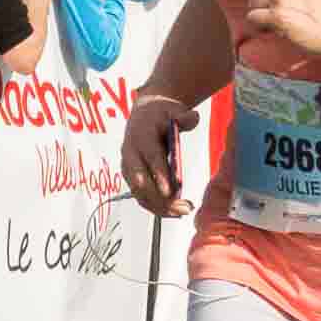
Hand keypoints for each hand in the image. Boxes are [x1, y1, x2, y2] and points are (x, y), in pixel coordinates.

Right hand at [121, 91, 192, 217]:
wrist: (143, 114)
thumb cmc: (160, 113)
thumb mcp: (173, 108)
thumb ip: (183, 115)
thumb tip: (191, 118)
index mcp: (141, 136)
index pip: (151, 158)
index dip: (160, 176)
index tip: (171, 193)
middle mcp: (130, 153)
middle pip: (141, 182)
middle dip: (161, 199)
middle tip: (183, 208)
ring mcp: (128, 167)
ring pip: (139, 193)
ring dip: (159, 207)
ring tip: (182, 212)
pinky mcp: (131, 177)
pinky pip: (140, 196)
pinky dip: (155, 207)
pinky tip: (173, 212)